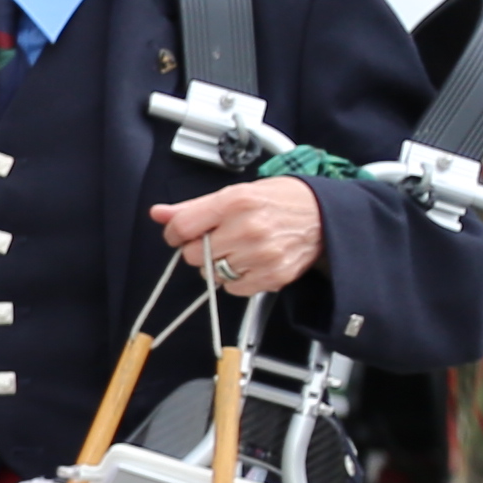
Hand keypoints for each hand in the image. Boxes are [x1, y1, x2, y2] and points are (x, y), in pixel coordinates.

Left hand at [151, 174, 326, 297]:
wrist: (325, 214)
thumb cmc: (279, 201)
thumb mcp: (235, 193)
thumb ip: (193, 207)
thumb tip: (158, 213)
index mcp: (235, 202)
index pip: (182, 227)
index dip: (175, 233)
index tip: (182, 233)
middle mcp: (248, 229)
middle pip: (192, 254)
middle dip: (199, 248)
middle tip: (221, 238)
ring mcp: (262, 255)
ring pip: (211, 274)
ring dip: (218, 265)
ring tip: (240, 249)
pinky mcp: (273, 276)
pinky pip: (233, 289)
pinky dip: (236, 280)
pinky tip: (251, 262)